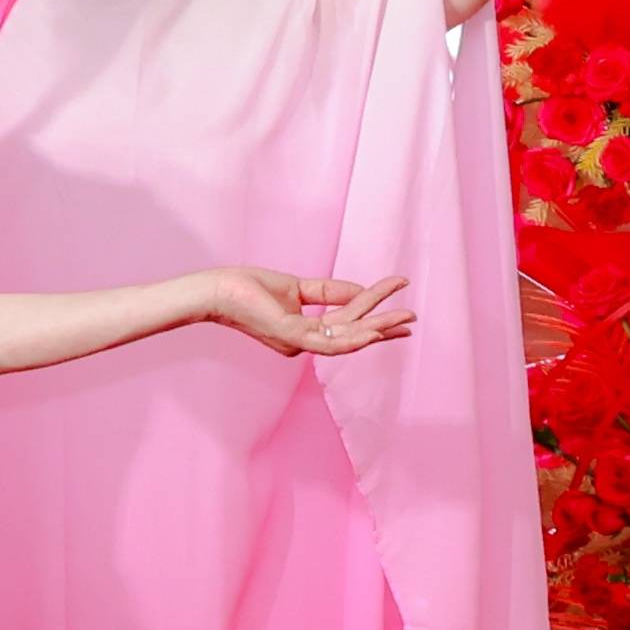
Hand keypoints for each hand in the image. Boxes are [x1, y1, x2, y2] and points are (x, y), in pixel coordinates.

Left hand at [210, 265, 417, 355]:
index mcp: (304, 333)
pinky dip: (354, 337)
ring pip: (346, 338)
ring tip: (405, 319)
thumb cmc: (246, 288)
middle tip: (413, 318)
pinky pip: (329, 341)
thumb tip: (362, 291)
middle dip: (384, 326)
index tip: (400, 301)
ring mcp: (297, 342)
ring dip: (378, 329)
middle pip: (352, 333)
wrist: (215, 289)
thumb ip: (330, 291)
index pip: (347, 323)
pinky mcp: (291, 337)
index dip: (374, 313)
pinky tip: (375, 330)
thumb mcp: (297, 287)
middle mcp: (303, 343)